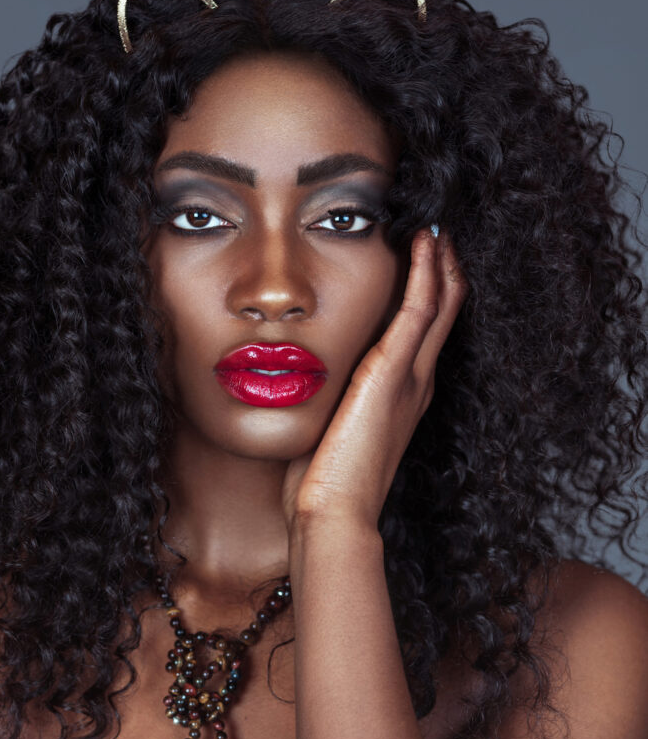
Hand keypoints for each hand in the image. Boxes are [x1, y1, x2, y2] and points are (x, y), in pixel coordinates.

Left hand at [282, 226, 468, 531]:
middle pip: (442, 313)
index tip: (417, 260)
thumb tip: (295, 380)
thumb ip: (324, 400)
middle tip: (439, 232)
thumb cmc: (322, 483)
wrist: (332, 512)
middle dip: (443, 271)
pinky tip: (426, 242)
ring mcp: (410, 375)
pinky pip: (420, 308)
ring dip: (440, 262)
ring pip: (440, 304)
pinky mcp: (394, 370)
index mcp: (399, 397)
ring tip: (437, 227)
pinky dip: (427, 272)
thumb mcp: (326, 430)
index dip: (426, 296)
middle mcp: (415, 382)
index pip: (422, 334)